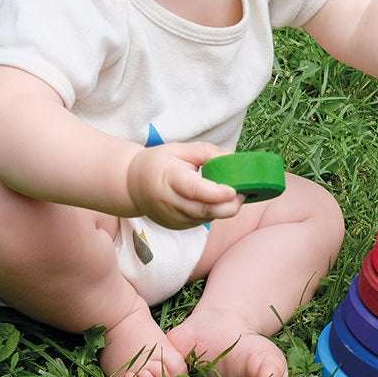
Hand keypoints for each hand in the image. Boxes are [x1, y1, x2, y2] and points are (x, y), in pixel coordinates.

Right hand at [126, 141, 243, 229]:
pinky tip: (219, 200)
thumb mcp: (179, 149)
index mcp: (169, 179)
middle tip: (245, 191)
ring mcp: (174, 218)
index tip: (234, 190)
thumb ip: (206, 152)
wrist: (133, 186)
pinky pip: (202, 221)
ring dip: (225, 208)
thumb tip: (233, 158)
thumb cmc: (158, 163)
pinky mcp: (178, 227)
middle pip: (204, 210)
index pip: (194, 190)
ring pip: (207, 218)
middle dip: (229, 205)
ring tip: (235, 193)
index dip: (215, 193)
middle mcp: (171, 203)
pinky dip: (214, 212)